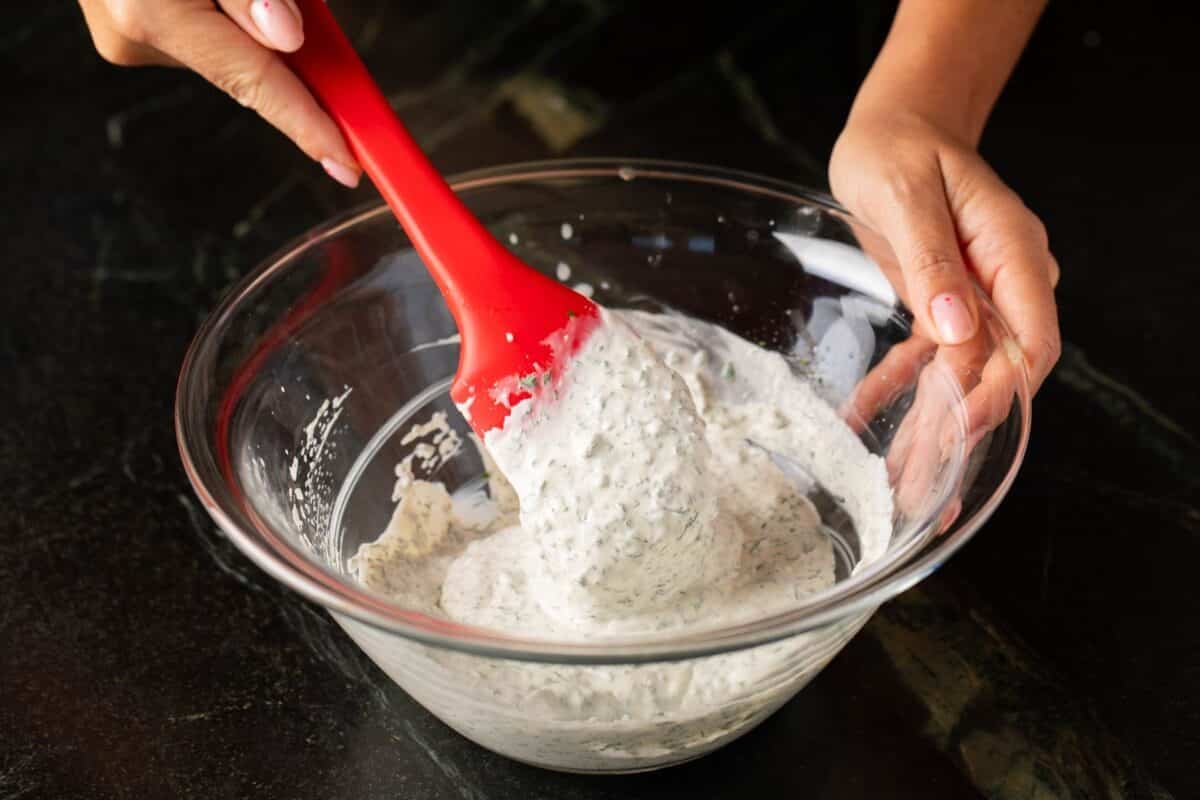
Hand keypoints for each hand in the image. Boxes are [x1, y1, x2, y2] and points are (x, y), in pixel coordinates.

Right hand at [78, 0, 360, 186]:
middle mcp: (135, 37)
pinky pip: (206, 35)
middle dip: (289, 50)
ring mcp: (129, 38)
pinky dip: (229, 18)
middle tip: (300, 7)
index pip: (253, 83)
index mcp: (149, 13)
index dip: (306, 124)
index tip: (347, 162)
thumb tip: (287, 38)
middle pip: (248, 68)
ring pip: (231, 49)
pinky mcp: (130, 32)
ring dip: (252, 22)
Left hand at [831, 110, 1059, 527]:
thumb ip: (931, 261)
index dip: (1002, 392)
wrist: (892, 128)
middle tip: (929, 487)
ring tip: (902, 481)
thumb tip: (956, 328)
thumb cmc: (899, 148)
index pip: (1030, 340)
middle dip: (961, 431)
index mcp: (1012, 253)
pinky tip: (864, 419)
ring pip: (960, 376)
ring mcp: (972, 296)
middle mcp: (1000, 282)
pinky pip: (923, 357)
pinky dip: (895, 389)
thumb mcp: (906, 196)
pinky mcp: (938, 302)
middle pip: (995, 371)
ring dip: (930, 426)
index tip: (964, 430)